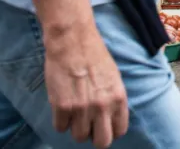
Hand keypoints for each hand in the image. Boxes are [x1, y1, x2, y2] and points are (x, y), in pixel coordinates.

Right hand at [44, 28, 128, 146]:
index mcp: (118, 98)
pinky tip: (62, 106)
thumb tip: (110, 119)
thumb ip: (113, 100)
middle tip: (88, 125)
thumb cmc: (93, 55)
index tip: (102, 125)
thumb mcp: (114, 77)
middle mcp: (102, 106)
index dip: (110, 130)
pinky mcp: (62, 106)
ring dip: (75, 127)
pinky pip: (60, 128)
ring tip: (74, 112)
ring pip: (79, 137)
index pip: (119, 131)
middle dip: (94, 136)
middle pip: (102, 142)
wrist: (72, 40)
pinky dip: (60, 120)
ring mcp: (82, 108)